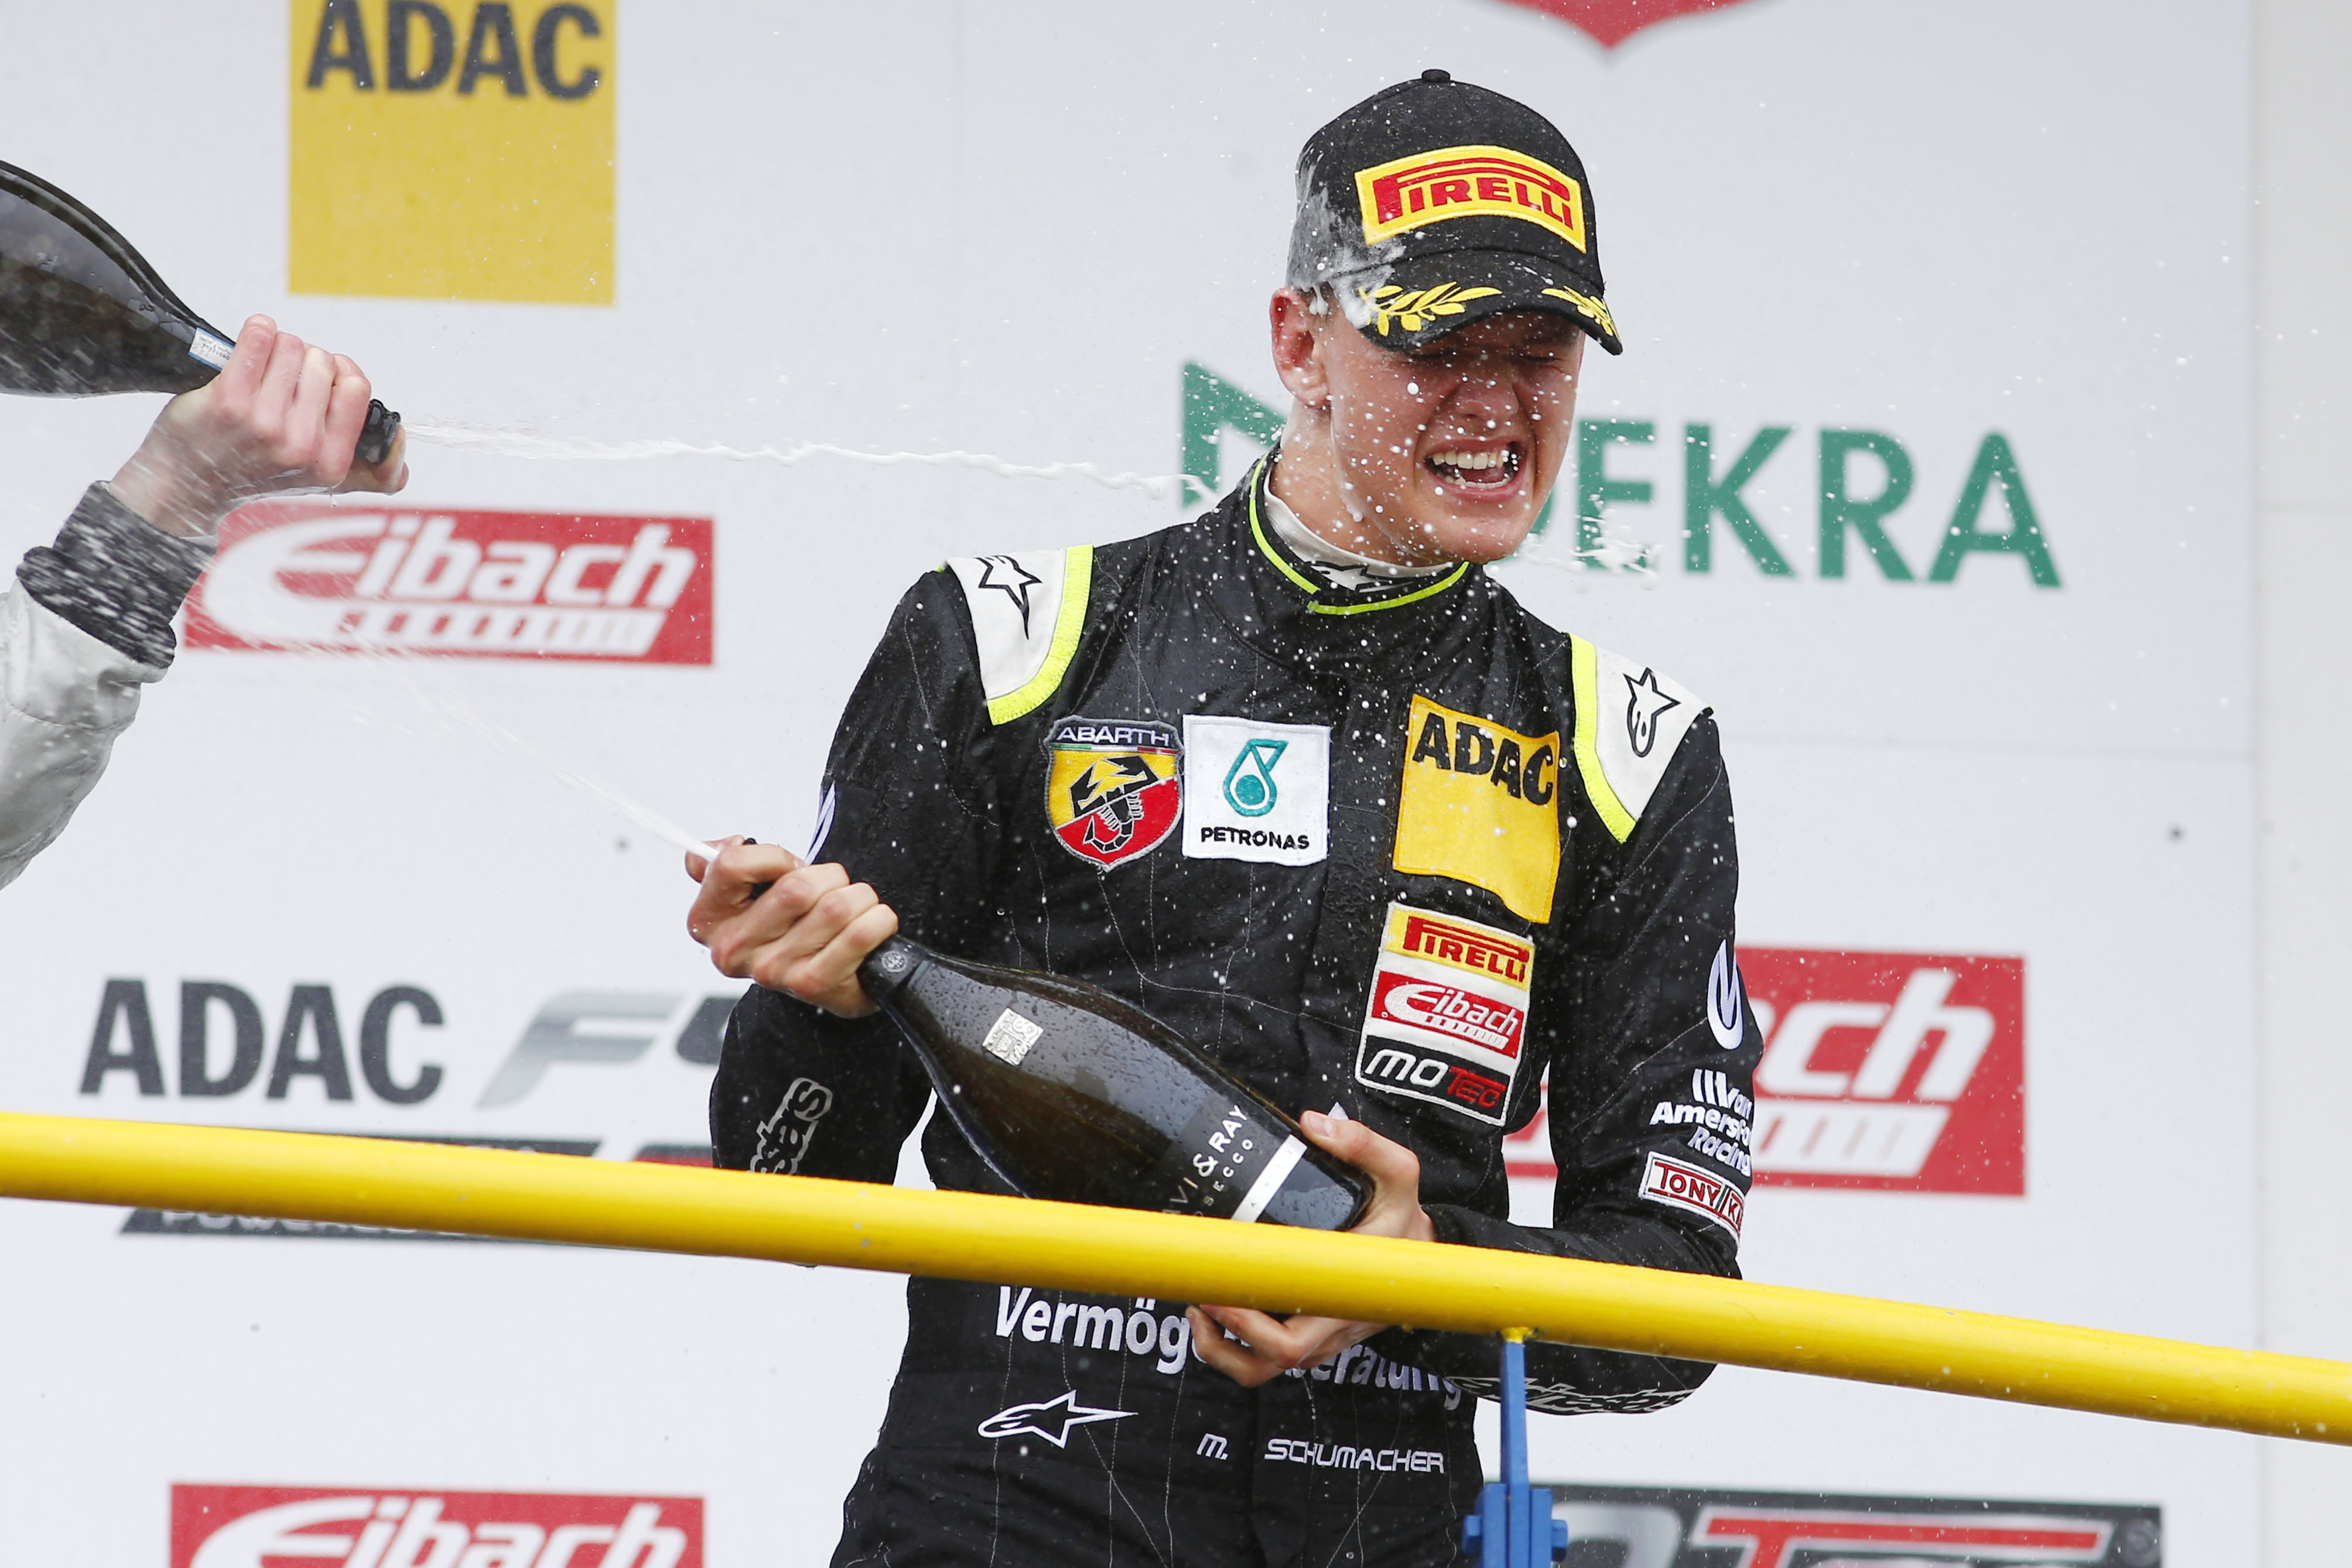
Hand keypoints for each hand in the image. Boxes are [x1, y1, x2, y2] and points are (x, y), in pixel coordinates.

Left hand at [108, 314, 407, 536]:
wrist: (187, 482)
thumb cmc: (253, 471)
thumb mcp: (318, 482)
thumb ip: (369, 473)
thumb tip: (401, 444)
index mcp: (329, 465)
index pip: (356, 389)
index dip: (340, 374)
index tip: (322, 379)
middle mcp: (300, 447)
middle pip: (324, 363)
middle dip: (306, 360)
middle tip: (283, 379)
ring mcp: (263, 423)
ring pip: (293, 347)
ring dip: (280, 346)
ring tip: (264, 367)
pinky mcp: (228, 400)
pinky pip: (259, 338)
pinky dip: (259, 329)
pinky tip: (255, 336)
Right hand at [685, 836, 898, 1017]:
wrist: (827, 978)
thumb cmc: (792, 928)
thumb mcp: (754, 892)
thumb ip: (733, 862)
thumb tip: (727, 845)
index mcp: (710, 919)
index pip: (733, 865)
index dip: (775, 857)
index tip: (789, 868)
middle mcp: (735, 950)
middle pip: (797, 886)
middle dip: (828, 878)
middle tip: (830, 891)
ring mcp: (774, 971)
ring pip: (836, 905)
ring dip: (859, 898)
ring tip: (851, 911)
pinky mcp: (813, 985)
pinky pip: (861, 932)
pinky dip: (878, 921)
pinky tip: (868, 928)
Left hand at [1188, 1110, 1438, 1386]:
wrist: (1426, 1259)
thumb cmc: (1404, 1218)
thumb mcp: (1399, 1173)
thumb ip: (1362, 1143)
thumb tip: (1314, 1124)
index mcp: (1344, 1294)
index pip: (1290, 1340)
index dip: (1244, 1325)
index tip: (1216, 1286)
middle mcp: (1332, 1325)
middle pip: (1268, 1362)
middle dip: (1223, 1336)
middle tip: (1202, 1292)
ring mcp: (1322, 1337)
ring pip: (1263, 1368)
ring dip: (1222, 1347)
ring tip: (1200, 1307)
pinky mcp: (1314, 1339)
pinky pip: (1268, 1360)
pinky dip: (1234, 1344)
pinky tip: (1217, 1310)